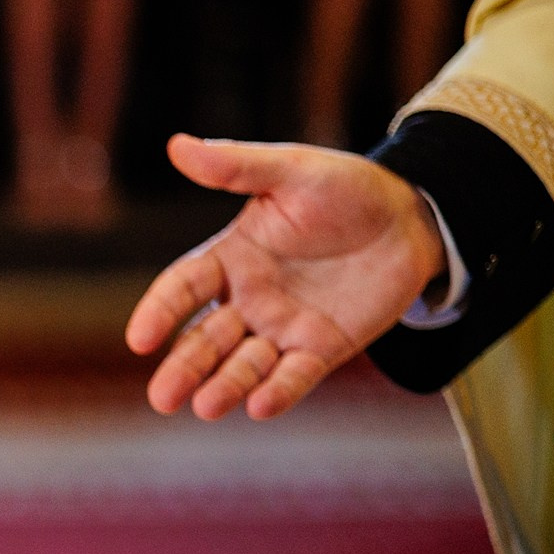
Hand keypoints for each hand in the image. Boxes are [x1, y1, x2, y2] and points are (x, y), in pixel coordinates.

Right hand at [125, 134, 447, 418]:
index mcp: (230, 258)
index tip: (140, 339)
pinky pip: (296, 376)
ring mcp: (282, 328)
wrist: (413, 216)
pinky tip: (260, 407)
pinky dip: (278, 392)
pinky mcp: (322, 349)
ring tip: (206, 407)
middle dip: (183, 368)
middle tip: (162, 398)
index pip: (182, 288)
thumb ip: (236, 166)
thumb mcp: (291, 170)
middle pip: (205, 340)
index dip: (160, 313)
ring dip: (224, 386)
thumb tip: (177, 145)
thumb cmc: (345, 188)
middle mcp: (247, 299)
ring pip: (243, 365)